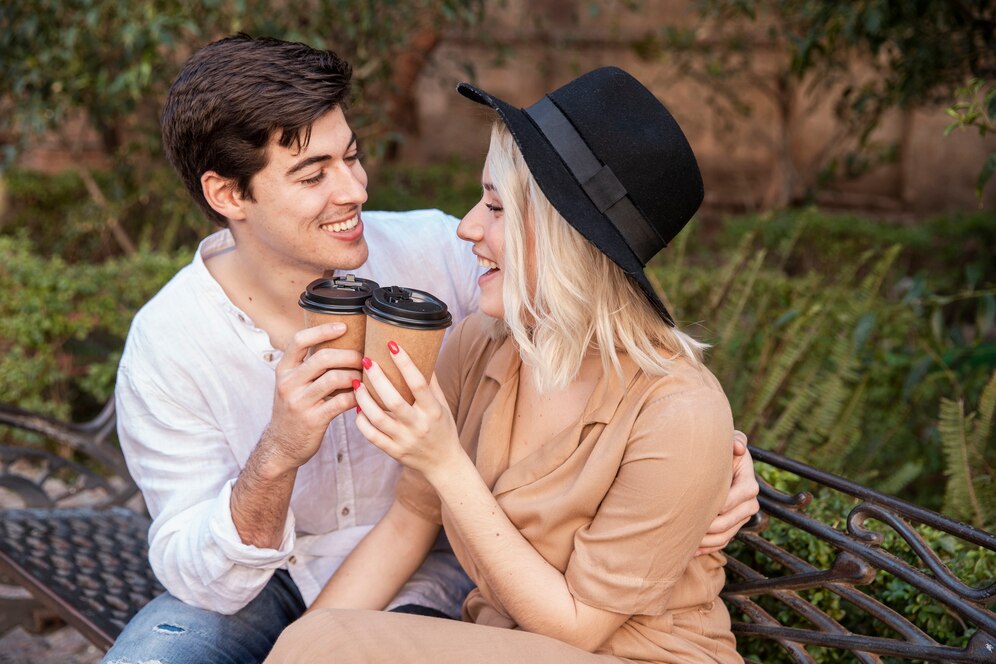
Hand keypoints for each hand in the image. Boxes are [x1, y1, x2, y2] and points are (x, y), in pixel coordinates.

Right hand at [265, 323, 361, 470]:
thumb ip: (308, 366)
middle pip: (323, 357)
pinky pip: (340, 402)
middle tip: (364, 358)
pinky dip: (356, 396)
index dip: (323, 330)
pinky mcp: (312, 419)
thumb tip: (340, 343)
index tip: (344, 326)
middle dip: (349, 355)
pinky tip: (362, 396)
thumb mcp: (292, 384)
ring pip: (334, 378)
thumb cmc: (294, 410)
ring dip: (355, 375)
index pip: (299, 340)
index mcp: (284, 370)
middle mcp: (288, 383)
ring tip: (365, 377)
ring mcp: (299, 402)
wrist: (281, 445)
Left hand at [353, 342, 462, 480]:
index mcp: (434, 411)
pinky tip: (357, 406)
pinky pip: (371, 436)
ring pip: (378, 418)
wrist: (443, 464)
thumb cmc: (443, 428)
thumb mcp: (443, 405)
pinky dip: (361, 420)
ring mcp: (404, 440)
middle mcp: (419, 426)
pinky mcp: (393, 451)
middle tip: (366, 360)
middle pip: (393, 401)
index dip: (405, 363)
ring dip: (363, 398)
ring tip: (356, 382)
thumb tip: (422, 352)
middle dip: (377, 378)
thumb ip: (431, 382)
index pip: (418, 384)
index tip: (392, 345)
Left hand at [695, 431, 759, 555]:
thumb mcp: (728, 443)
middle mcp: (749, 502)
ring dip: (706, 540)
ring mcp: (741, 517)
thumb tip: (738, 447)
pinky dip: (706, 548)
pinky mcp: (732, 527)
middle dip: (710, 524)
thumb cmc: (719, 452)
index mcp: (749, 482)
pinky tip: (690, 548)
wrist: (714, 467)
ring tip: (685, 538)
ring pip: (726, 535)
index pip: (741, 496)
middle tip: (687, 523)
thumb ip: (735, 440)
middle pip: (731, 520)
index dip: (723, 502)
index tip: (701, 503)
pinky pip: (722, 542)